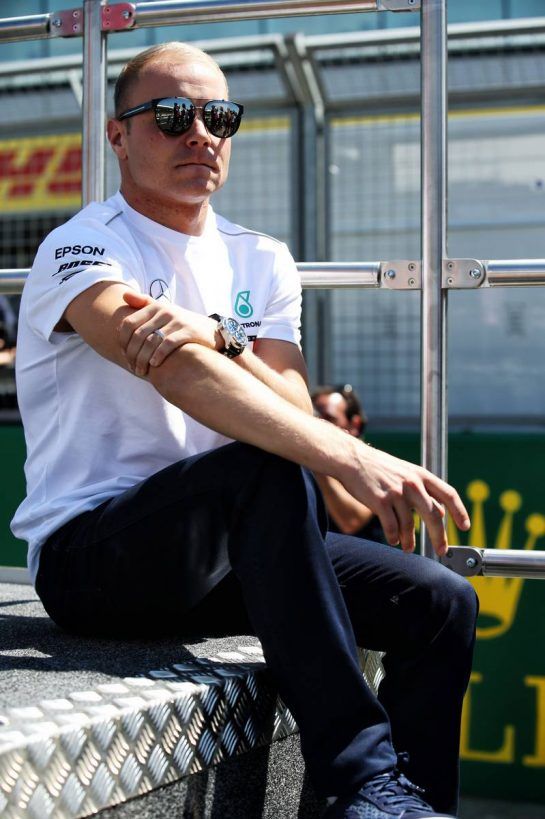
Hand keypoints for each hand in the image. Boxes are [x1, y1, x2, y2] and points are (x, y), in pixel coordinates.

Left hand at [119, 291, 219, 375]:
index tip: (124, 355)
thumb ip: (144, 302)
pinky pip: (167, 344)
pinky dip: (158, 355)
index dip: (123, 341)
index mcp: (155, 307)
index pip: (129, 323)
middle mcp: (164, 311)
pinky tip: (155, 364)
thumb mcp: (164, 310)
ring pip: (151, 341)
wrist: (211, 330)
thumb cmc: (181, 323)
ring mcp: (176, 321)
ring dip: (143, 359)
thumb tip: (124, 296)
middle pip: (138, 335)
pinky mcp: (188, 331)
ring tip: (142, 371)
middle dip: (132, 354)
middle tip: (132, 367)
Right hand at [338, 437, 469, 556]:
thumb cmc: (378, 468)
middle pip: (434, 515)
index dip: (460, 511)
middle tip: (441, 550)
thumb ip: (423, 491)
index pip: (449, 494)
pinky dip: (394, 538)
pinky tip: (393, 541)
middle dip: (439, 537)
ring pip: (410, 525)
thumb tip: (439, 513)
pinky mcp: (380, 501)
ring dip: (410, 540)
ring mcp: (396, 492)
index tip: (465, 526)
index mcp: (421, 475)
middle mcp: (412, 483)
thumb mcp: (405, 473)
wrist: (352, 459)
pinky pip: (392, 527)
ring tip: (408, 548)